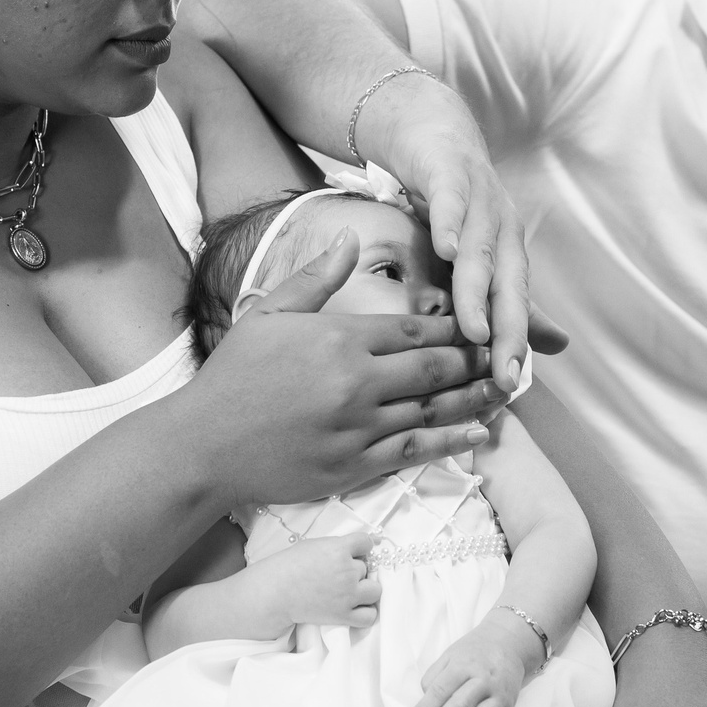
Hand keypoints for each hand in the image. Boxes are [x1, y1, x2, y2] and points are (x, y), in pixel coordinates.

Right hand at [188, 229, 507, 504]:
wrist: (203, 445)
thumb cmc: (233, 376)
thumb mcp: (268, 313)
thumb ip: (316, 278)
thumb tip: (350, 239)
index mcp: (339, 339)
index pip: (414, 329)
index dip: (454, 326)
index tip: (478, 322)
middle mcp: (356, 383)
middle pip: (434, 368)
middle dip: (473, 359)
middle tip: (501, 354)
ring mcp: (358, 429)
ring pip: (433, 410)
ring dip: (473, 399)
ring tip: (503, 389)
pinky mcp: (354, 467)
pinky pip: (415, 453)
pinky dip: (452, 442)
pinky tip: (479, 433)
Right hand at [241, 532, 382, 633]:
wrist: (275, 592)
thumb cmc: (290, 565)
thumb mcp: (316, 545)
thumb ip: (339, 546)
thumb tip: (363, 548)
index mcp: (339, 549)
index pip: (366, 542)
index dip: (360, 547)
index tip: (353, 552)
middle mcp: (347, 571)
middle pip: (367, 567)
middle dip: (356, 570)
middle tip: (337, 575)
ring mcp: (347, 595)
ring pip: (375, 590)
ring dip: (366, 589)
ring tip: (351, 590)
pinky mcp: (343, 615)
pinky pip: (370, 616)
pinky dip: (366, 612)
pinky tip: (356, 607)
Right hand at [366, 82, 568, 389]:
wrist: (432, 131)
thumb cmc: (454, 200)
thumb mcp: (479, 254)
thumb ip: (511, 300)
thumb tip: (557, 347)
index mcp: (509, 254)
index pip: (515, 308)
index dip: (513, 347)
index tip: (507, 390)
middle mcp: (501, 230)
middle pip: (507, 285)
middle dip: (508, 332)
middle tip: (503, 376)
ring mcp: (479, 200)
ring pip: (479, 251)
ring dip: (477, 290)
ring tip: (475, 329)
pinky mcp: (449, 173)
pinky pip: (451, 200)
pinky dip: (451, 223)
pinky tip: (446, 248)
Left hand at [416, 610, 544, 706]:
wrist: (509, 643)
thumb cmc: (474, 651)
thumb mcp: (450, 655)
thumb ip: (433, 676)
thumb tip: (426, 701)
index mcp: (465, 664)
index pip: (440, 689)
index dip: (426, 704)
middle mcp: (483, 679)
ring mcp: (498, 693)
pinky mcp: (510, 704)